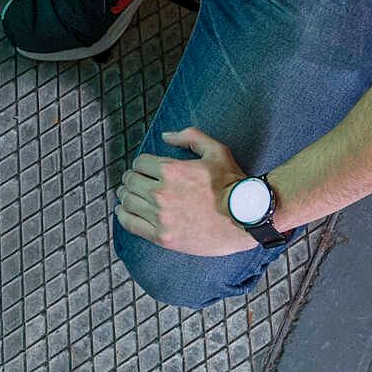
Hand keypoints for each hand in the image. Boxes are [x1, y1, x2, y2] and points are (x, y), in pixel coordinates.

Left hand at [114, 126, 251, 255]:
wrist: (247, 218)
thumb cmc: (233, 183)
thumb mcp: (216, 151)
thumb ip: (190, 137)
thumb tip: (165, 136)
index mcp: (171, 170)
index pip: (139, 163)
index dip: (142, 165)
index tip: (146, 170)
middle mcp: (161, 193)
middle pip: (130, 181)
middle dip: (132, 178)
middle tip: (136, 182)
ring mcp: (161, 216)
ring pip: (127, 200)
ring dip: (126, 195)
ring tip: (129, 195)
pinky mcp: (162, 236)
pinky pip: (130, 223)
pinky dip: (123, 215)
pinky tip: (124, 211)